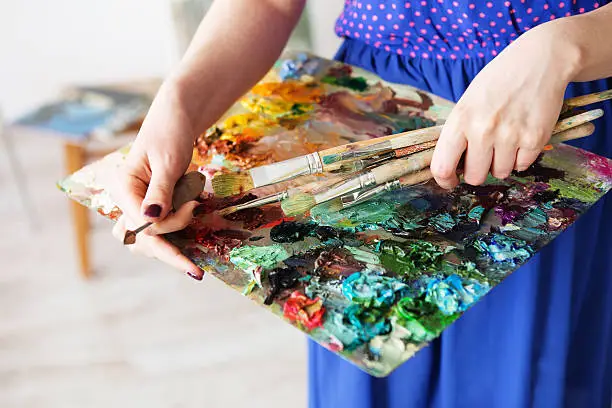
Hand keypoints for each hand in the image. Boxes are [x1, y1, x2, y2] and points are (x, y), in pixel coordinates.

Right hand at [112, 83, 203, 279]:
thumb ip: (161, 192)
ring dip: (172, 235)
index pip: (143, 226)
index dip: (170, 226)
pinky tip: (190, 208)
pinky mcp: (151, 207)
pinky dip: (176, 226)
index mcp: (123, 188)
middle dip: (171, 244)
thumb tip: (151, 219)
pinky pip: (160, 230)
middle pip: (142, 241)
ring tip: (193, 207)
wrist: (176, 119)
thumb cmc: (170, 134)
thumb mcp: (168, 161)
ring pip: (148, 241)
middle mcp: (126, 201)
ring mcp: (137, 205)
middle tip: (196, 239)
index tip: (193, 208)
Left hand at [430, 21, 580, 188]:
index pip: (442, 167)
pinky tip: (522, 135)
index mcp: (460, 119)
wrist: (541, 60)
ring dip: (502, 163)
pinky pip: (522, 166)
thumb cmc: (499, 82)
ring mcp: (510, 135)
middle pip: (474, 177)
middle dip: (478, 171)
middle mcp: (483, 130)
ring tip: (506, 138)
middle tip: (484, 155)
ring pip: (500, 173)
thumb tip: (452, 168)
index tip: (450, 180)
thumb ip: (459, 132)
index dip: (445, 180)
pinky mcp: (535, 138)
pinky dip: (522, 157)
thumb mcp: (468, 102)